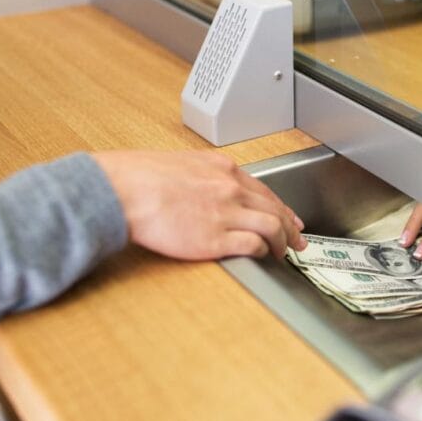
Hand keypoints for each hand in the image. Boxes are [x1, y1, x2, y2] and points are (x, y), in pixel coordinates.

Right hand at [92, 150, 306, 260]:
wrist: (123, 190)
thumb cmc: (140, 177)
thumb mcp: (182, 164)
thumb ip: (205, 175)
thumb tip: (211, 187)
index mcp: (223, 169)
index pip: (264, 191)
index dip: (282, 208)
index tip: (290, 218)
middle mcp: (230, 188)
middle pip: (275, 209)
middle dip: (291, 227)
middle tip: (298, 240)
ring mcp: (225, 213)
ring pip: (272, 227)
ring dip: (282, 243)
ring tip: (283, 254)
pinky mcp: (215, 238)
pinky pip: (252, 245)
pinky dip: (262, 251)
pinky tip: (261, 256)